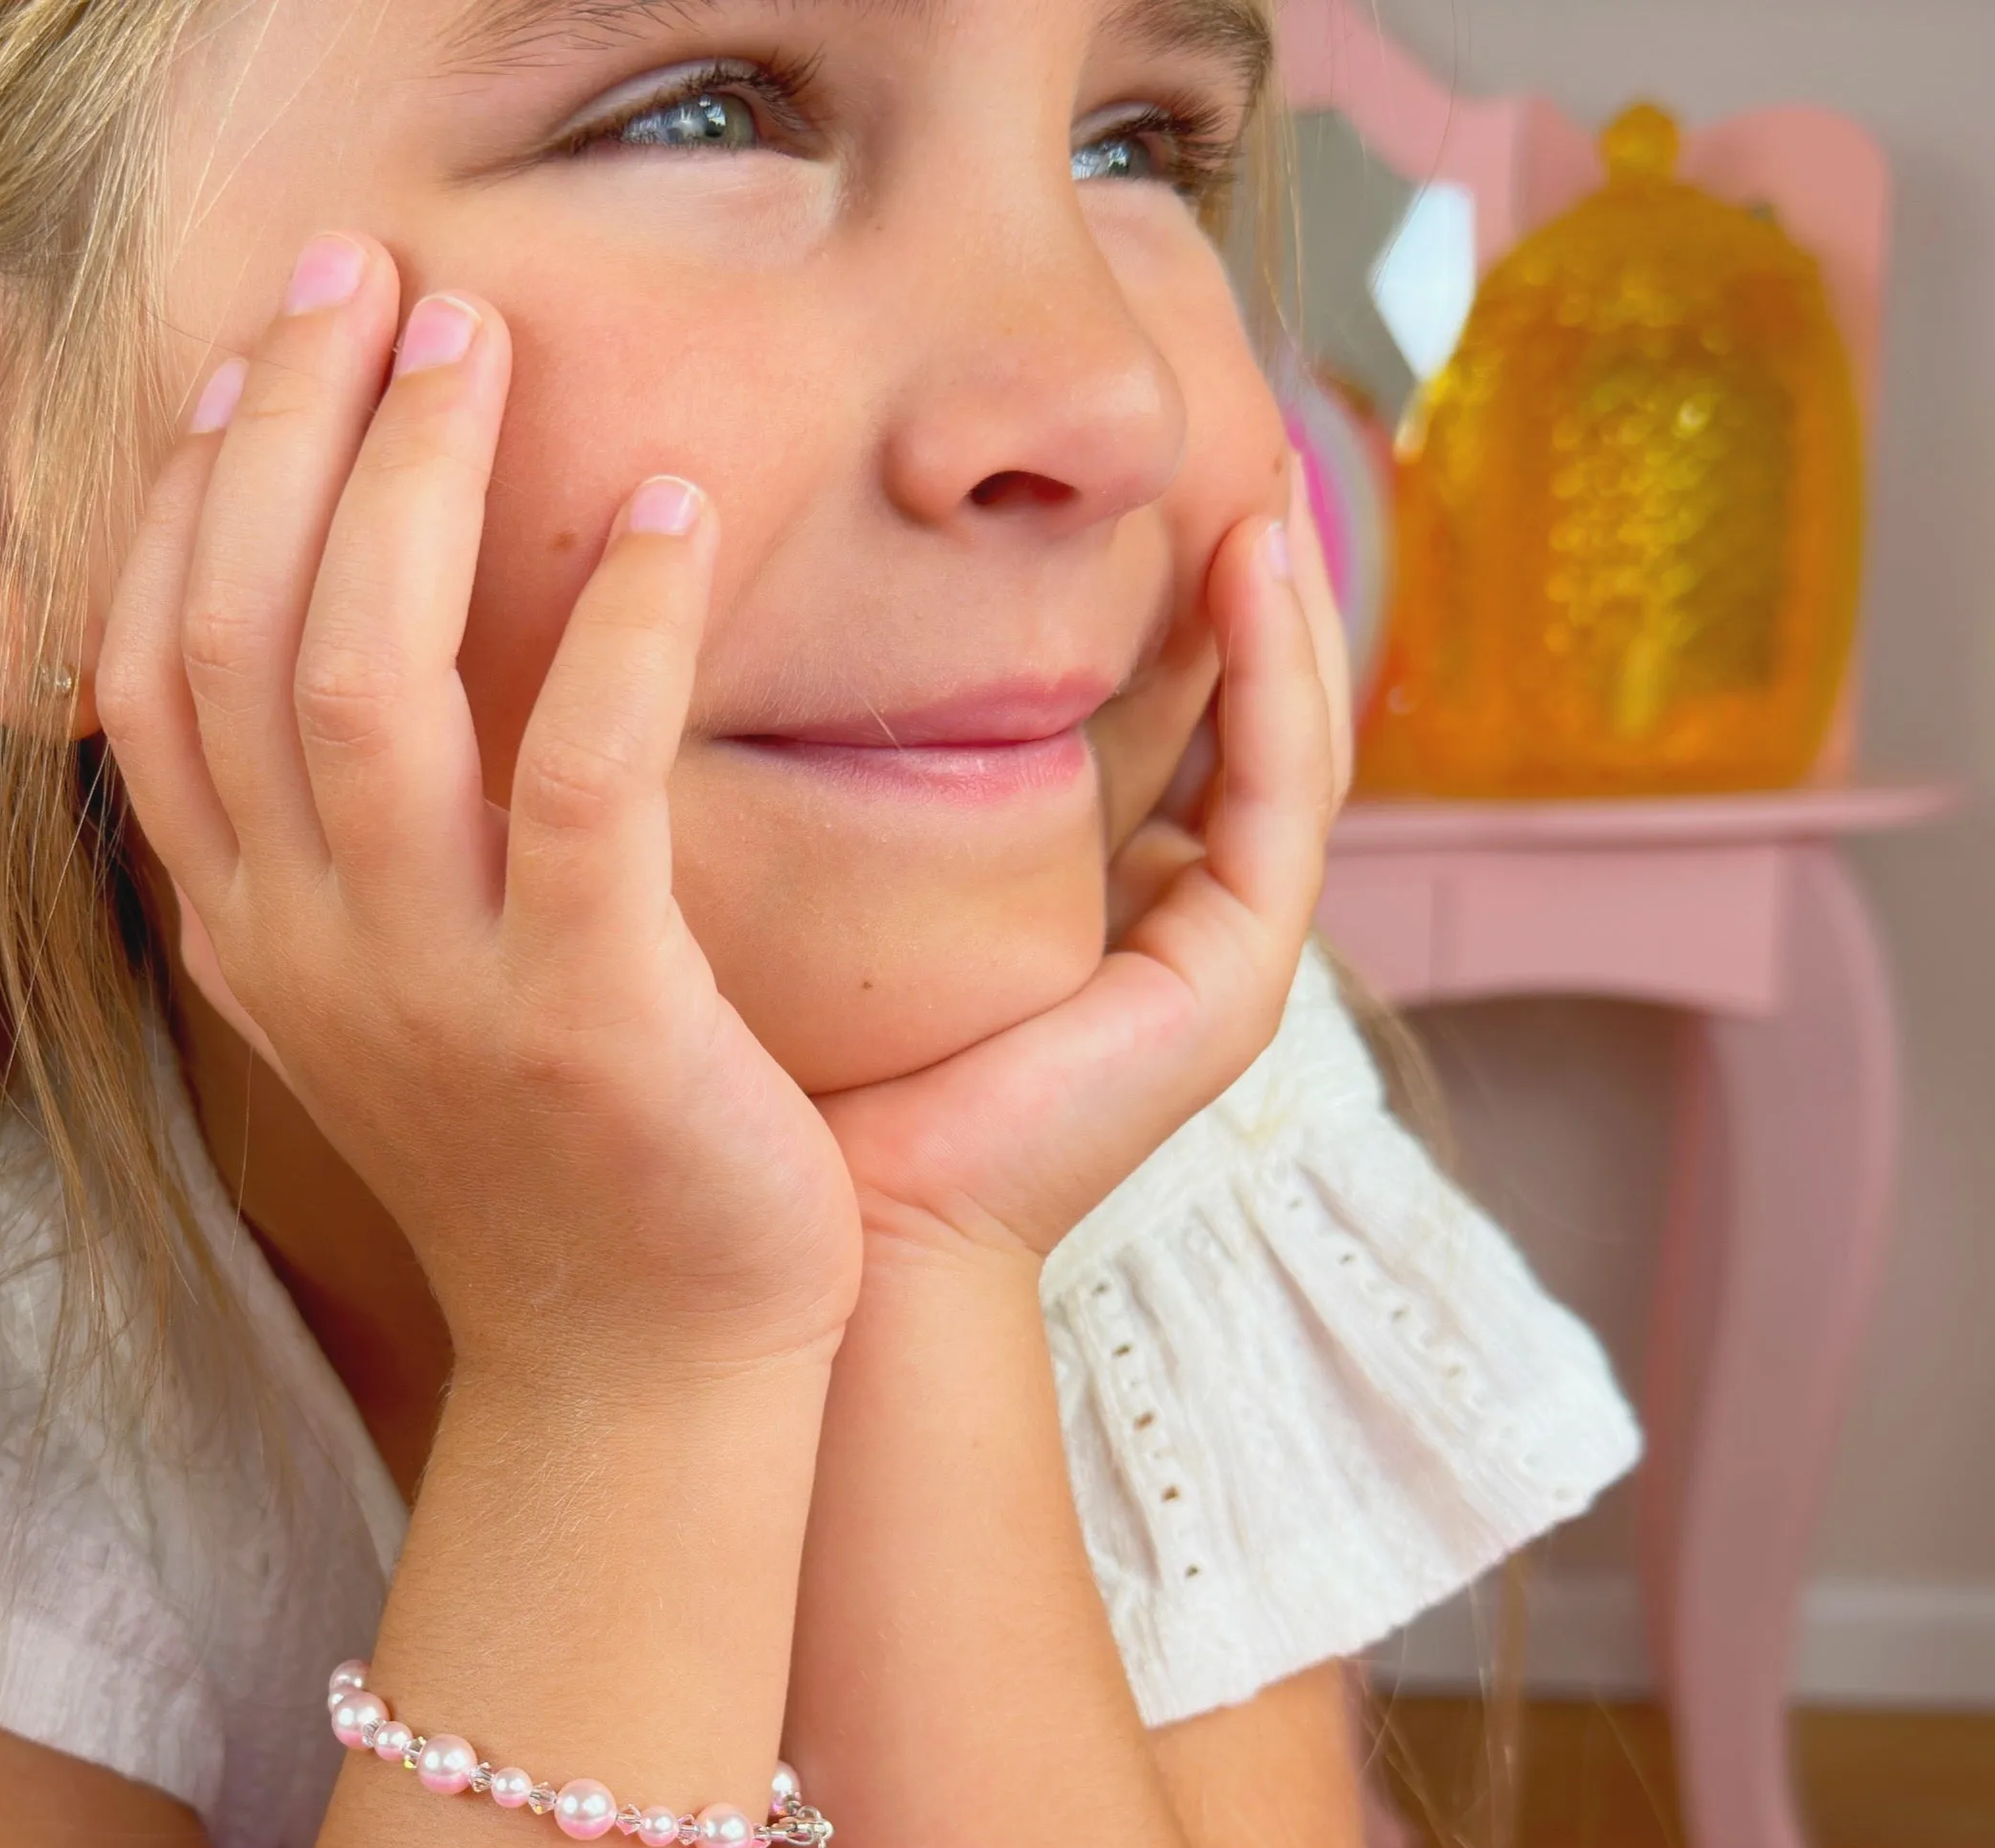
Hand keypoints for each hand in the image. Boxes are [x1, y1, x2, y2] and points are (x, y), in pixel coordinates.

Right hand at [95, 234, 861, 1388]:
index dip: (182, 497)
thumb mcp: (391, 996)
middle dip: (284, 430)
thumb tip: (313, 657)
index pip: (147, 674)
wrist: (640, 1367)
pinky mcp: (586, 1017)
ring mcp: (429, 991)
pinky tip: (671, 518)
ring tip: (477, 341)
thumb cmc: (547, 1160)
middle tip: (371, 280)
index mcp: (248, 935)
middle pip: (233, 636)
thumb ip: (328, 849)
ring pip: (357, 679)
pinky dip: (617, 627)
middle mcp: (303, 952)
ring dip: (409, 484)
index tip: (255, 357)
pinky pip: (578, 775)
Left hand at [819, 500, 1346, 1267]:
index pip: (1139, 708)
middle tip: (1203, 415)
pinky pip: (1283, 794)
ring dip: (1279, 597)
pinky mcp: (1233, 981)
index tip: (1098, 461)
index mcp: (1073, 890)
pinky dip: (1282, 674)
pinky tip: (1250, 559)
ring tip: (1254, 457)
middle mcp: (1155, 916)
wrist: (831, 1219)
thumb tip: (777, 590)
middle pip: (1227, 708)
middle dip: (1225, 570)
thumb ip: (850, 752)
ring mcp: (1211, 954)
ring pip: (1280, 733)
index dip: (1140, 583)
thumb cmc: (802, 1054)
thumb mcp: (826, 860)